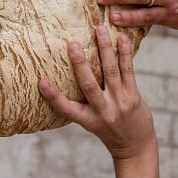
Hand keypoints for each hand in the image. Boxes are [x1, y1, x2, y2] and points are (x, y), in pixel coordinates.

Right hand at [39, 26, 155, 160]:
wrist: (136, 147)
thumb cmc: (108, 131)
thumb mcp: (91, 122)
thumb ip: (81, 102)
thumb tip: (65, 76)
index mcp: (87, 119)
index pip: (66, 108)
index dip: (53, 96)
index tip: (41, 82)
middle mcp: (103, 111)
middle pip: (89, 86)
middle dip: (80, 64)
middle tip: (72, 44)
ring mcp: (119, 103)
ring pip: (111, 72)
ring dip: (105, 49)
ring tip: (100, 30)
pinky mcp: (133, 97)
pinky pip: (128, 72)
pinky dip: (124, 54)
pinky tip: (122, 39)